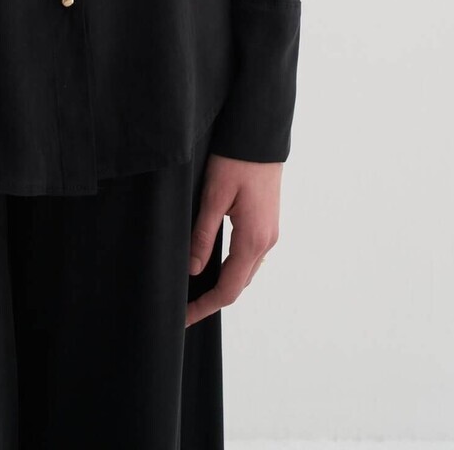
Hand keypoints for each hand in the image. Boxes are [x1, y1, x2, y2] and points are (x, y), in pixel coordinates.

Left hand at [185, 153, 281, 327]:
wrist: (260, 135)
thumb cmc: (236, 160)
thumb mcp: (214, 196)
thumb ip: (203, 235)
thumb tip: (193, 270)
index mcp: (253, 239)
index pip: (228, 289)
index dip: (205, 306)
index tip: (183, 317)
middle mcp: (266, 242)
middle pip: (239, 285)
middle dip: (212, 299)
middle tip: (184, 306)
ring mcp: (270, 233)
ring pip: (246, 272)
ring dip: (224, 285)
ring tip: (196, 290)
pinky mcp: (268, 223)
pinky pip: (251, 257)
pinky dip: (233, 269)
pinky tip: (216, 265)